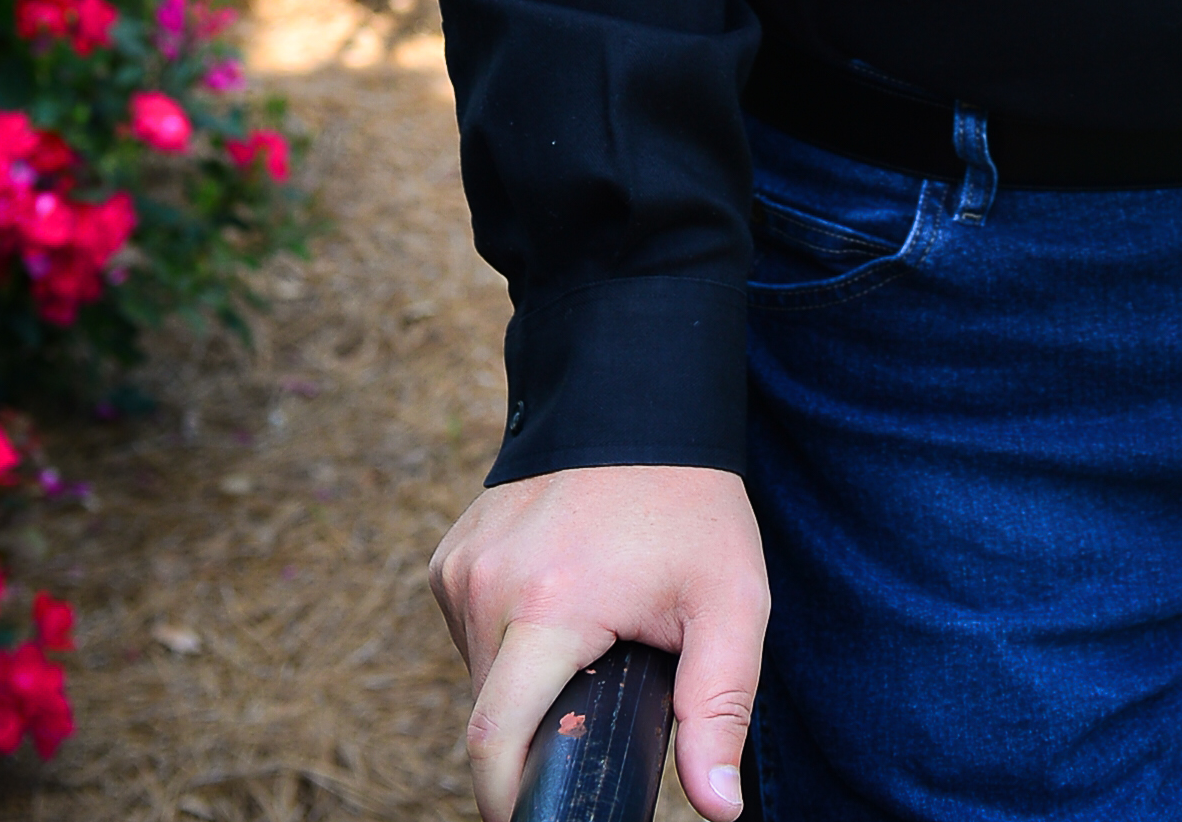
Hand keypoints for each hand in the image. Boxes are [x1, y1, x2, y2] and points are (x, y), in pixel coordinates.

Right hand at [430, 463, 768, 821]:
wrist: (638, 401)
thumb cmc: (691, 505)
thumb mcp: (731, 602)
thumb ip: (721, 708)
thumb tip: (718, 810)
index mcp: (547, 607)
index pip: (493, 741)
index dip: (509, 801)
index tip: (540, 815)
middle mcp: (487, 586)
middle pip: (490, 714)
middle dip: (532, 739)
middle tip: (596, 711)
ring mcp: (462, 565)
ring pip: (478, 674)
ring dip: (521, 687)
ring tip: (587, 649)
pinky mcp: (451, 553)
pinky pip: (468, 629)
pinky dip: (504, 643)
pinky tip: (555, 611)